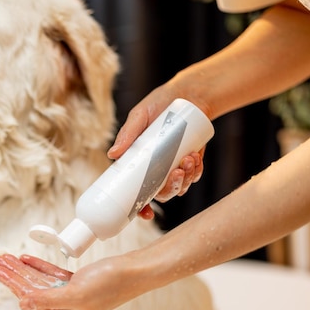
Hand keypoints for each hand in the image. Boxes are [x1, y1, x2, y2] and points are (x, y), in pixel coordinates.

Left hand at [0, 253, 148, 309]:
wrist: (135, 271)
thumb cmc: (111, 283)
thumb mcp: (76, 293)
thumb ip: (48, 299)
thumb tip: (23, 304)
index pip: (31, 298)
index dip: (12, 282)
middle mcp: (66, 307)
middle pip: (32, 288)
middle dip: (13, 274)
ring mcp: (71, 294)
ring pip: (40, 280)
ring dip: (22, 268)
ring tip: (5, 258)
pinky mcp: (77, 281)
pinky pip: (51, 274)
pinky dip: (38, 265)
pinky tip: (25, 259)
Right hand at [107, 92, 205, 218]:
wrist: (187, 94)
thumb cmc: (158, 104)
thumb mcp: (140, 116)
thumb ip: (127, 134)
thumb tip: (112, 155)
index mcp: (137, 163)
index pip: (134, 192)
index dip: (139, 208)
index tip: (145, 215)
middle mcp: (154, 169)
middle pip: (160, 194)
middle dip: (171, 188)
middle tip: (177, 172)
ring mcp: (173, 167)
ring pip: (178, 187)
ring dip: (186, 179)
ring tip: (189, 159)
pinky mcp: (190, 162)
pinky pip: (194, 176)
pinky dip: (196, 171)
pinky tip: (195, 157)